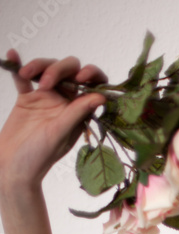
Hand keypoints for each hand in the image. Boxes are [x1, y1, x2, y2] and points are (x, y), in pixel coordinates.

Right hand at [0, 50, 107, 186]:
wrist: (12, 167)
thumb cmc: (39, 157)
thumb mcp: (60, 133)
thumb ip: (77, 113)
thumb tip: (101, 96)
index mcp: (79, 113)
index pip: (92, 87)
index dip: (91, 76)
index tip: (81, 77)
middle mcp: (65, 104)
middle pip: (68, 72)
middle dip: (58, 69)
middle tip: (46, 84)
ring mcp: (45, 99)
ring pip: (47, 69)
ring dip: (38, 66)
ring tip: (25, 75)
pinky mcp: (26, 99)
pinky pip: (24, 77)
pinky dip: (18, 65)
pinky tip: (11, 56)